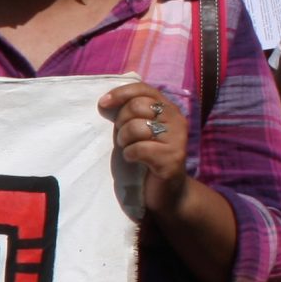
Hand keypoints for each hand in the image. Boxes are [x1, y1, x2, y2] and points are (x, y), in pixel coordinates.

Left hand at [99, 81, 192, 210]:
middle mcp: (177, 120)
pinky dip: (129, 155)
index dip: (121, 93)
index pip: (144, 89)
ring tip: (129, 148)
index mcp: (169, 109)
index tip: (103, 104)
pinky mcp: (172, 158)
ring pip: (136, 127)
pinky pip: (138, 149)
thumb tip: (104, 101)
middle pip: (137, 106)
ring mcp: (177, 139)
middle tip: (123, 137)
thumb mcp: (139, 131)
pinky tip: (134, 160)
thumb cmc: (147, 158)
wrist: (167, 192)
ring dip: (124, 140)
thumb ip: (129, 113)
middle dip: (121, 122)